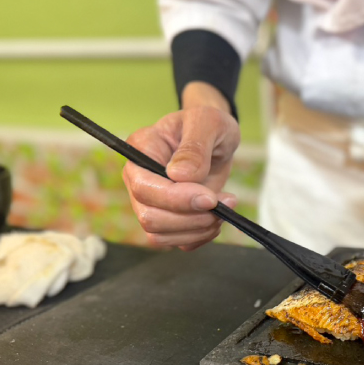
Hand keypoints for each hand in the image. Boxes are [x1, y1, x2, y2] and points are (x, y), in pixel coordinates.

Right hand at [122, 82, 240, 250]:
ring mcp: (150, 202)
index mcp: (141, 150)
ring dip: (198, 229)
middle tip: (226, 203)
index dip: (176, 199)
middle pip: (150, 217)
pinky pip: (177, 242)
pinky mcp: (168, 219)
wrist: (216, 139)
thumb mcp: (208, 122)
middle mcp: (138, 179)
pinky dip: (201, 236)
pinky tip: (218, 219)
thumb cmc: (209, 125)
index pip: (144, 187)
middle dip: (191, 217)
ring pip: (160, 235)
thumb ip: (194, 146)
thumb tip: (179, 175)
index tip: (210, 198)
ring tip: (225, 209)